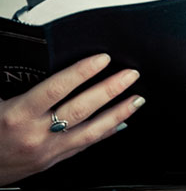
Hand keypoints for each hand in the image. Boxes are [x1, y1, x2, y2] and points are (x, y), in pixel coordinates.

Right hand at [0, 54, 144, 185]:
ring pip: (90, 131)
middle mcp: (35, 134)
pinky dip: (105, 133)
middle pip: (80, 109)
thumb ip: (14, 81)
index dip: (81, 72)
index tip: (102, 59)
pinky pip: (84, 145)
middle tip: (130, 75)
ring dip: (117, 114)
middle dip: (109, 90)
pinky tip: (122, 123)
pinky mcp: (52, 161)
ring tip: (137, 99)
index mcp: (17, 115)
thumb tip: (27, 58)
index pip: (56, 89)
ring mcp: (47, 150)